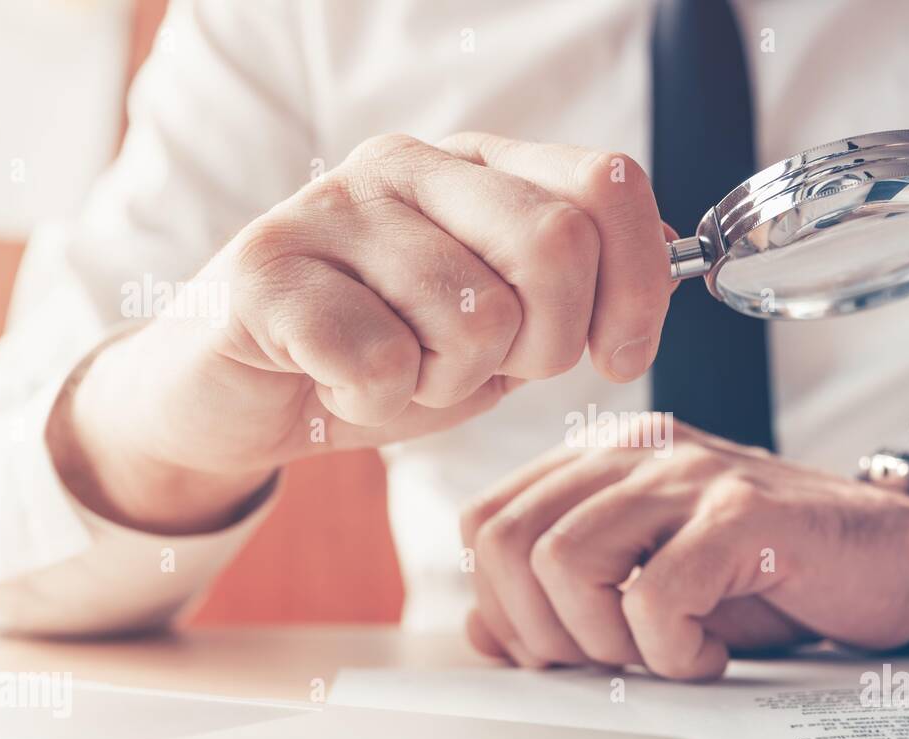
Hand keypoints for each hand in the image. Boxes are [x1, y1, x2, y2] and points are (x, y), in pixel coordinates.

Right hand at [54, 133, 672, 532]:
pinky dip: (375, 402)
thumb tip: (670, 261)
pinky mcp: (268, 268)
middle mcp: (408, 164)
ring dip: (445, 383)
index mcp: (476, 167)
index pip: (606, 187)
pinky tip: (337, 382)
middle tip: (478, 369)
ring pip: (475, 317)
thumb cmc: (377, 357)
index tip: (618, 357)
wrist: (238, 396)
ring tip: (392, 371)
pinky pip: (385, 361)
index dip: (637, 288)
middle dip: (543, 347)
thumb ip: (574, 292)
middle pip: (557, 247)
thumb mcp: (499, 329)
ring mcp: (334, 207)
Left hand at [461, 421, 908, 680]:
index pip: (487, 520)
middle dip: (539, 630)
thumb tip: (481, 631)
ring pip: (566, 559)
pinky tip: (709, 653)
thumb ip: (562, 600)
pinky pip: (656, 593)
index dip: (499, 603)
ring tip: (660, 653)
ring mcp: (692, 475)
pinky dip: (671, 650)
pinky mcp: (745, 512)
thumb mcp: (652, 585)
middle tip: (604, 659)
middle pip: (508, 539)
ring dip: (602, 639)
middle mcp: (639, 451)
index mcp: (605, 458)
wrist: (897, 554)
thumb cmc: (773, 571)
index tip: (556, 649)